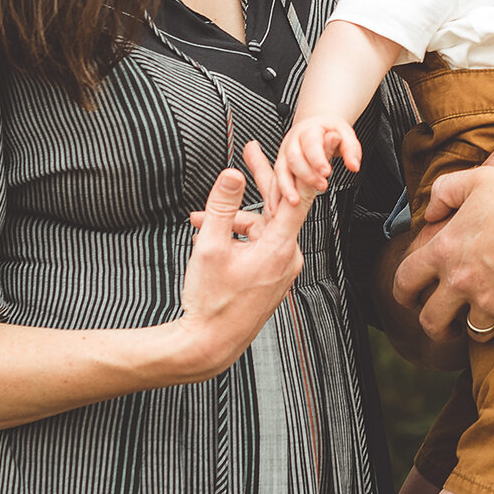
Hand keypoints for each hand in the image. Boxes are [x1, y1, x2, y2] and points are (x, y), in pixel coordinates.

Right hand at [174, 142, 313, 378]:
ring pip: (260, 231)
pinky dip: (237, 241)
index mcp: (279, 248)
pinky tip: (208, 243)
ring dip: (231, 223)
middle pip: (276, 210)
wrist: (210, 345)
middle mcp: (287, 259)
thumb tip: (232, 173)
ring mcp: (281, 271)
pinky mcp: (272, 280)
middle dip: (255, 185)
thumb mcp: (209, 246)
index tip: (295, 148)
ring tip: (197, 224)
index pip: (297, 199)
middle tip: (248, 153)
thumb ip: (221, 206)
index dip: (293, 169)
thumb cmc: (210, 299)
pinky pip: (259, 249)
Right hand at [276, 114, 362, 197]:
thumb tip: (354, 166)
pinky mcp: (280, 166)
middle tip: (322, 186)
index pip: (311, 144)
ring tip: (295, 201)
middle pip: (294, 158)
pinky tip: (277, 207)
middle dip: (306, 175)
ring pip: (280, 170)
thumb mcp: (346, 135)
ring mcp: (284, 154)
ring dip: (286, 187)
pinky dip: (274, 194)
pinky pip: (274, 180)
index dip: (317, 159)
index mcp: (309, 131)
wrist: (315, 127)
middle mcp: (293, 141)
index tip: (326, 172)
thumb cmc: (329, 132)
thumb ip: (351, 150)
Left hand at [388, 95, 493, 354]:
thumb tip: (430, 211)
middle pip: (431, 319)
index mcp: (445, 249)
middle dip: (434, 325)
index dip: (402, 292)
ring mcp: (489, 303)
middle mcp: (461, 282)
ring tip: (490, 310)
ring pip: (473, 329)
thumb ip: (445, 192)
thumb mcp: (480, 180)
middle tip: (444, 324)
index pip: (405, 280)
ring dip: (479, 322)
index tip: (408, 298)